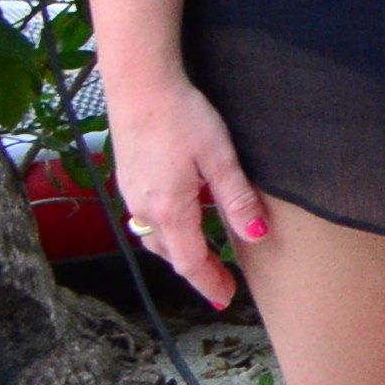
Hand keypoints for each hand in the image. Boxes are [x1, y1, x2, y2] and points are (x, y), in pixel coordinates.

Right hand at [104, 73, 268, 311]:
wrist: (139, 85)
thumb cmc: (183, 116)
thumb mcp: (220, 157)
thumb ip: (237, 199)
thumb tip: (257, 237)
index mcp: (169, 209)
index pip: (190, 262)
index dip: (209, 283)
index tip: (225, 299)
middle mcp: (144, 208)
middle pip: (171, 253)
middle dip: (196, 270)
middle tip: (220, 284)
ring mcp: (132, 193)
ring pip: (155, 237)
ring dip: (179, 251)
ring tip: (202, 258)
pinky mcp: (128, 178)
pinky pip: (146, 218)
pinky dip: (166, 231)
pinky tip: (180, 220)